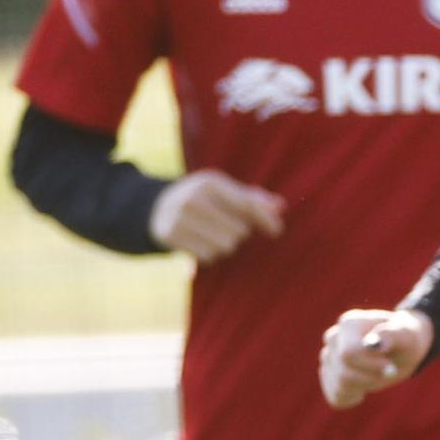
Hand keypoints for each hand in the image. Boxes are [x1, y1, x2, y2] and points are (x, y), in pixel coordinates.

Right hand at [153, 170, 285, 262]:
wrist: (158, 208)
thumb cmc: (204, 200)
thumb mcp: (225, 192)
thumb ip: (254, 199)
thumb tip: (280, 206)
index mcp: (210, 183)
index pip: (247, 204)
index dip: (266, 219)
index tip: (277, 231)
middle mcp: (194, 198)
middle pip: (239, 231)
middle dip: (239, 233)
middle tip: (226, 226)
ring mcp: (180, 217)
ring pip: (225, 246)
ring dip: (225, 245)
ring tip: (213, 235)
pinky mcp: (171, 235)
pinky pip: (207, 256)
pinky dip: (209, 254)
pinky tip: (199, 243)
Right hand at [320, 307, 433, 408]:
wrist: (400, 347)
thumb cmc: (404, 339)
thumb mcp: (407, 335)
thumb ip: (392, 335)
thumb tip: (374, 343)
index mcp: (349, 323)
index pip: (349, 353)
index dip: (371, 366)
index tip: (391, 368)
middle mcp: (334, 338)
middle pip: (344, 373)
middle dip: (370, 379)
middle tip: (389, 372)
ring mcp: (328, 357)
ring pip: (339, 386)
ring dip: (364, 387)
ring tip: (377, 375)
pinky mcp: (328, 376)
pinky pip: (336, 397)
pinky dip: (353, 398)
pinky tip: (364, 387)